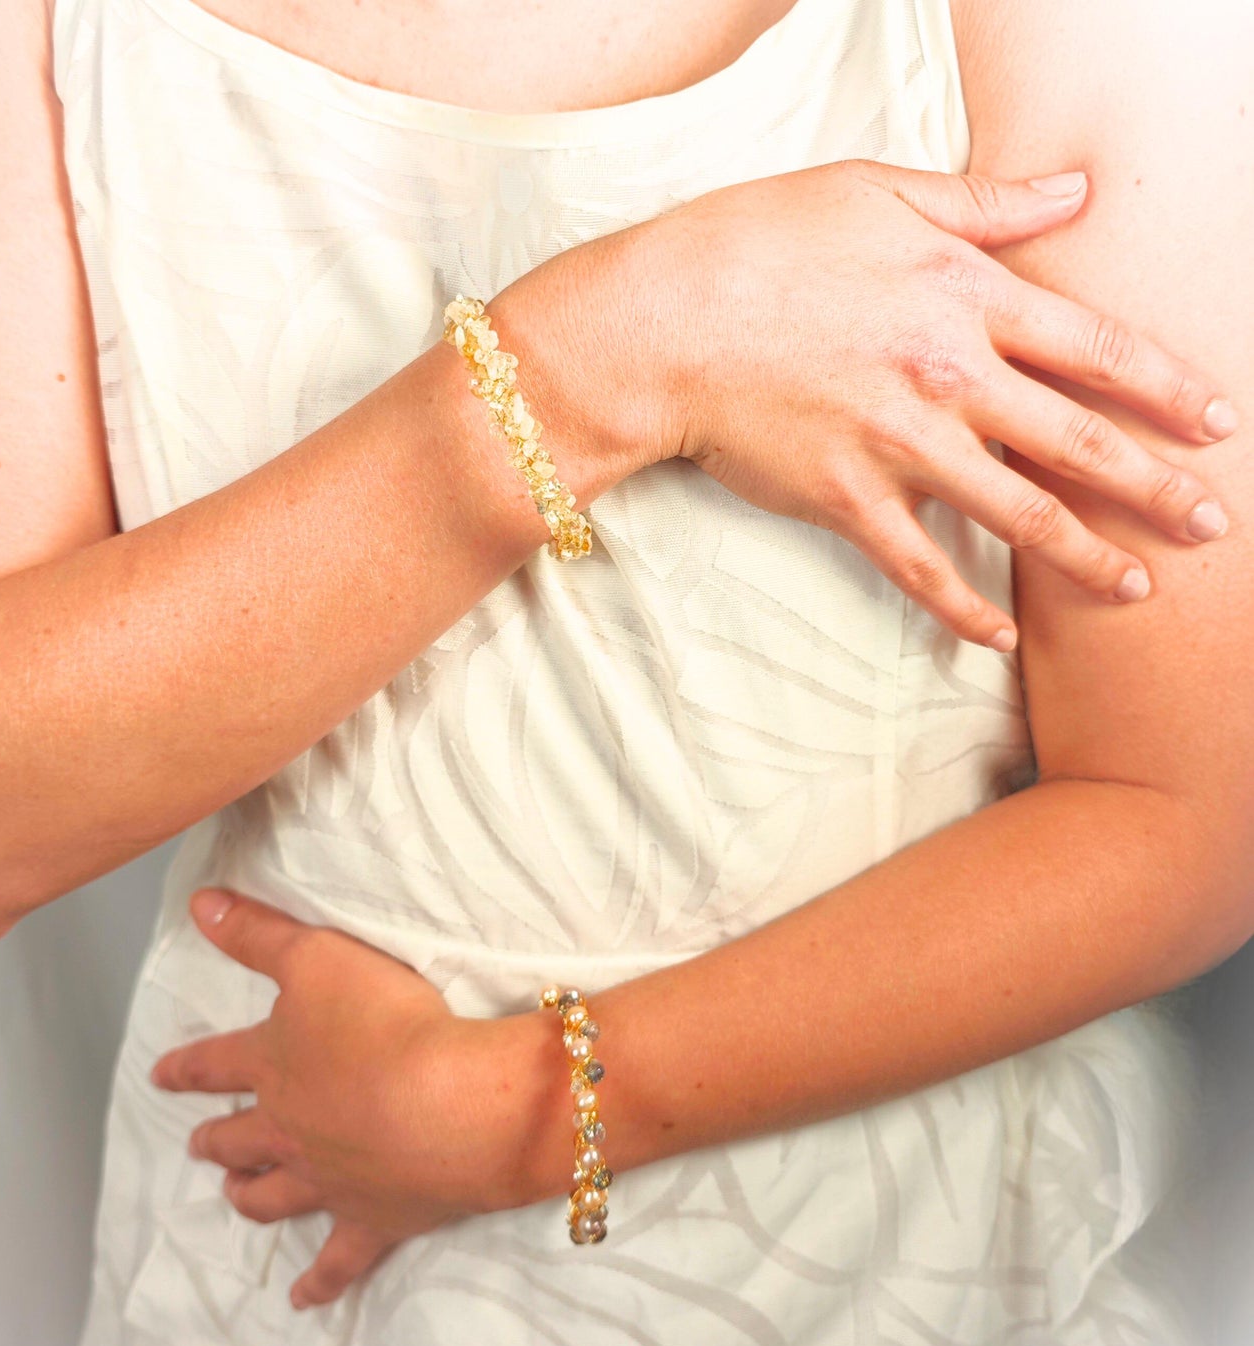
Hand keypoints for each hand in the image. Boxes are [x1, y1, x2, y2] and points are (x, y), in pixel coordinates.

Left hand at [148, 887, 494, 1309]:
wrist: (448, 1103)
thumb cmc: (386, 1021)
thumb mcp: (317, 955)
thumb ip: (256, 932)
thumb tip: (197, 905)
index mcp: (273, 1066)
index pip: (217, 1063)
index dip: (188, 1068)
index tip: (160, 1077)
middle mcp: (288, 1129)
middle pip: (240, 1138)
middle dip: (218, 1140)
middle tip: (199, 1146)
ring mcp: (327, 1181)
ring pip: (274, 1195)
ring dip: (251, 1197)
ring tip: (236, 1198)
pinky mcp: (373, 1221)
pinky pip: (338, 1262)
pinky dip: (319, 1282)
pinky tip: (302, 1300)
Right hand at [522, 160, 1236, 650]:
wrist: (666, 321)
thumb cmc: (763, 244)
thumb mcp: (879, 194)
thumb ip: (986, 202)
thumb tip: (1075, 190)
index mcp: (968, 296)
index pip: (1098, 349)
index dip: (1166, 387)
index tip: (1217, 421)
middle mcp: (951, 376)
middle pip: (1080, 443)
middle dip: (1156, 487)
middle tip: (1213, 523)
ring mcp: (901, 445)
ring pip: (1018, 514)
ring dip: (1086, 556)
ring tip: (1137, 587)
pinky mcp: (848, 499)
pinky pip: (920, 566)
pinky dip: (963, 607)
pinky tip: (1002, 635)